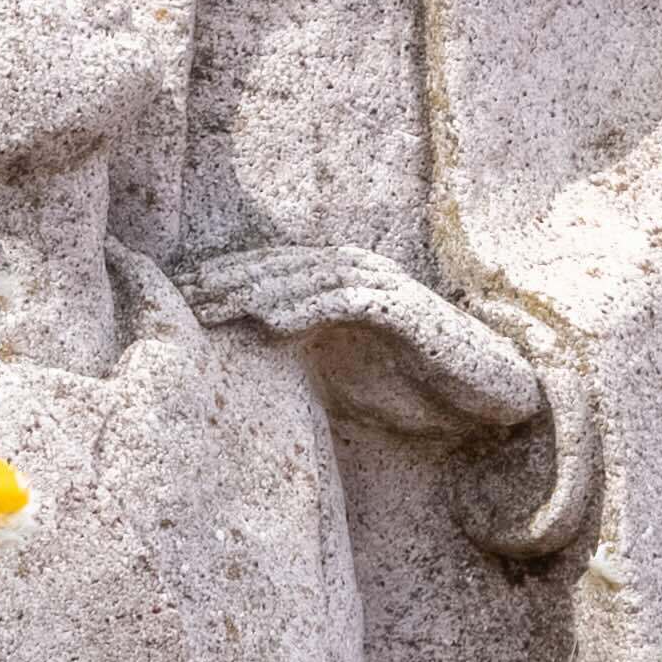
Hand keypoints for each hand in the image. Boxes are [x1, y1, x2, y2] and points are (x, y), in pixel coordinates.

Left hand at [175, 237, 549, 442]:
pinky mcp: (404, 309)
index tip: (173, 296)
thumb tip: (242, 365)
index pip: (269, 273)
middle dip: (227, 279)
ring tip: (213, 306)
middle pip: (279, 268)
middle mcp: (357, 274)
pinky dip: (307, 307)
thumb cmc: (414, 383)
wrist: (488, 394)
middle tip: (177, 295)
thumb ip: (300, 358)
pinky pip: (347, 301)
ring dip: (257, 289)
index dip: (222, 280)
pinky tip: (271, 321)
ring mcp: (382, 287)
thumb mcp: (343, 372)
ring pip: (307, 278)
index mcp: (337, 283)